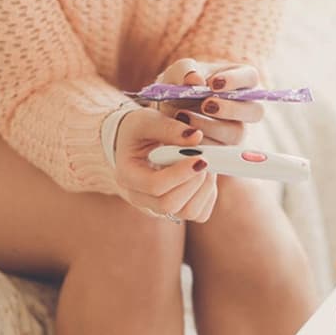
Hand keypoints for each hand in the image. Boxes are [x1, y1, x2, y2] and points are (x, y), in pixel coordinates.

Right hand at [113, 107, 217, 222]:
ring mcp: (157, 208)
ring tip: (207, 164)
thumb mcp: (147, 120)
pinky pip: (199, 214)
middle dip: (193, 182)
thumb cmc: (138, 131)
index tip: (200, 157)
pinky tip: (205, 175)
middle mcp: (139, 198)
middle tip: (206, 159)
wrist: (136, 144)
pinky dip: (208, 195)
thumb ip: (169, 127)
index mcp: (127, 176)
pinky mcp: (175, 211)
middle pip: (170, 204)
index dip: (180, 174)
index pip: (153, 186)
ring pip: (187, 212)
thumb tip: (196, 137)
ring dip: (204, 188)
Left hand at [155, 58, 264, 145]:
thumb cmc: (179, 85)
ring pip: (237, 133)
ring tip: (184, 116)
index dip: (236, 81)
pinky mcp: (224, 148)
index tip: (213, 84)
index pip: (250, 77)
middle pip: (255, 111)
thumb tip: (195, 80)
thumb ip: (185, 71)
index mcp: (240, 80)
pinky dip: (200, 141)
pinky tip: (183, 132)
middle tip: (205, 105)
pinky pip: (219, 150)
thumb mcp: (178, 73)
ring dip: (210, 126)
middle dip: (230, 109)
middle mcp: (244, 106)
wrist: (167, 108)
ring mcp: (236, 129)